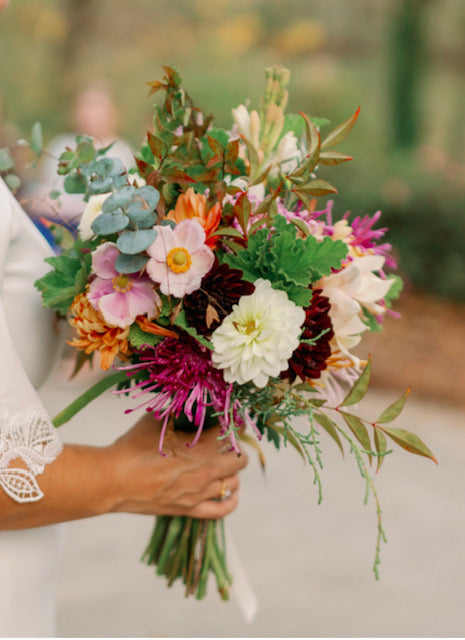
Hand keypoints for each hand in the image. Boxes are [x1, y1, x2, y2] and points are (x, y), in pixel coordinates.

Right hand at [107, 413, 247, 518]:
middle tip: (226, 439)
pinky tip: (231, 491)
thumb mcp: (158, 420)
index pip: (233, 432)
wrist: (113, 480)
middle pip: (240, 459)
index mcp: (202, 447)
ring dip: (232, 471)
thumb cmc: (133, 446)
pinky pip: (222, 510)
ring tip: (223, 461)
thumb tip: (190, 405)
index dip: (235, 423)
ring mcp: (199, 493)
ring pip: (234, 483)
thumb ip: (179, 413)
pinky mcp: (189, 509)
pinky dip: (231, 500)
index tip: (231, 418)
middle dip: (237, 446)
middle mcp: (207, 471)